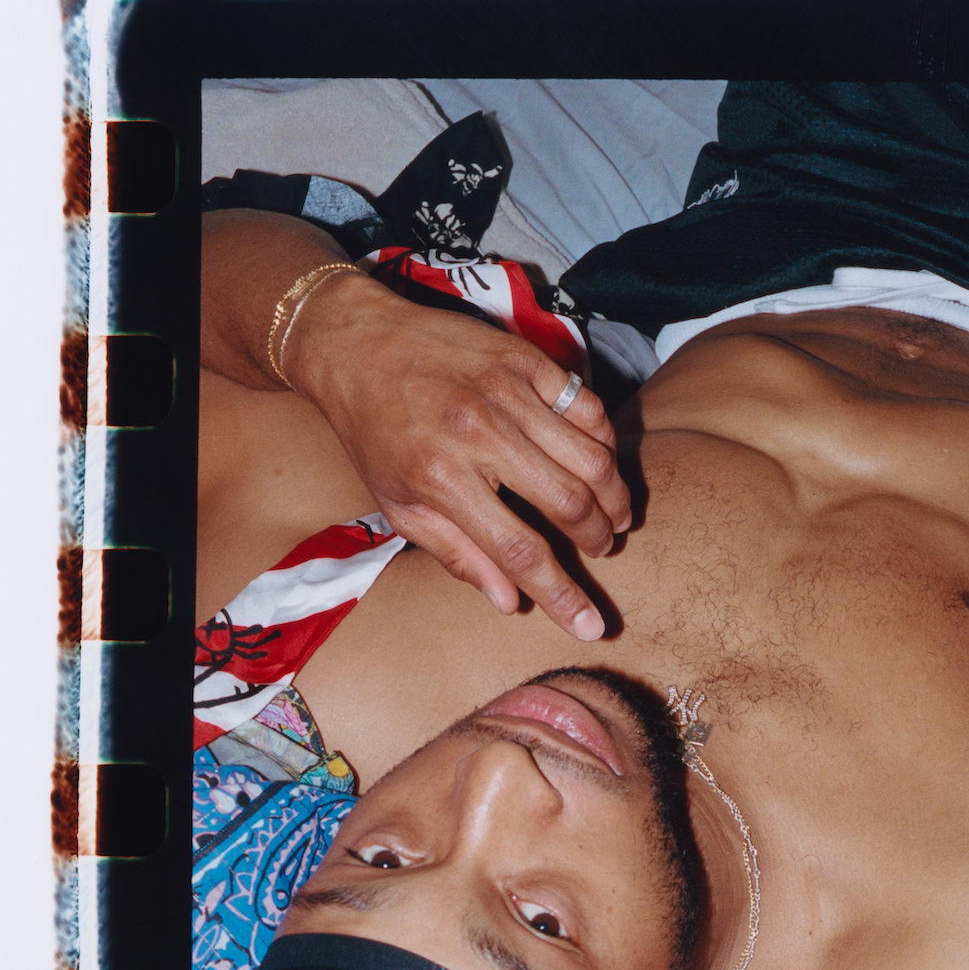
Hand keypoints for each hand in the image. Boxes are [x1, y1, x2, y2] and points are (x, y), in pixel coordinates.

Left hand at [284, 271, 629, 639]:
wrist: (355, 343)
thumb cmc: (373, 434)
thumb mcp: (399, 507)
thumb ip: (457, 555)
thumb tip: (510, 602)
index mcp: (441, 479)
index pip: (519, 552)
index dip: (561, 595)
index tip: (590, 626)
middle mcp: (477, 433)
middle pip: (569, 502)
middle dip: (598, 539)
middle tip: (602, 550)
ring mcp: (505, 390)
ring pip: (591, 456)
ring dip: (613, 497)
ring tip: (613, 516)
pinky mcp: (524, 358)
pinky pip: (588, 406)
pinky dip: (605, 442)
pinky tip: (599, 463)